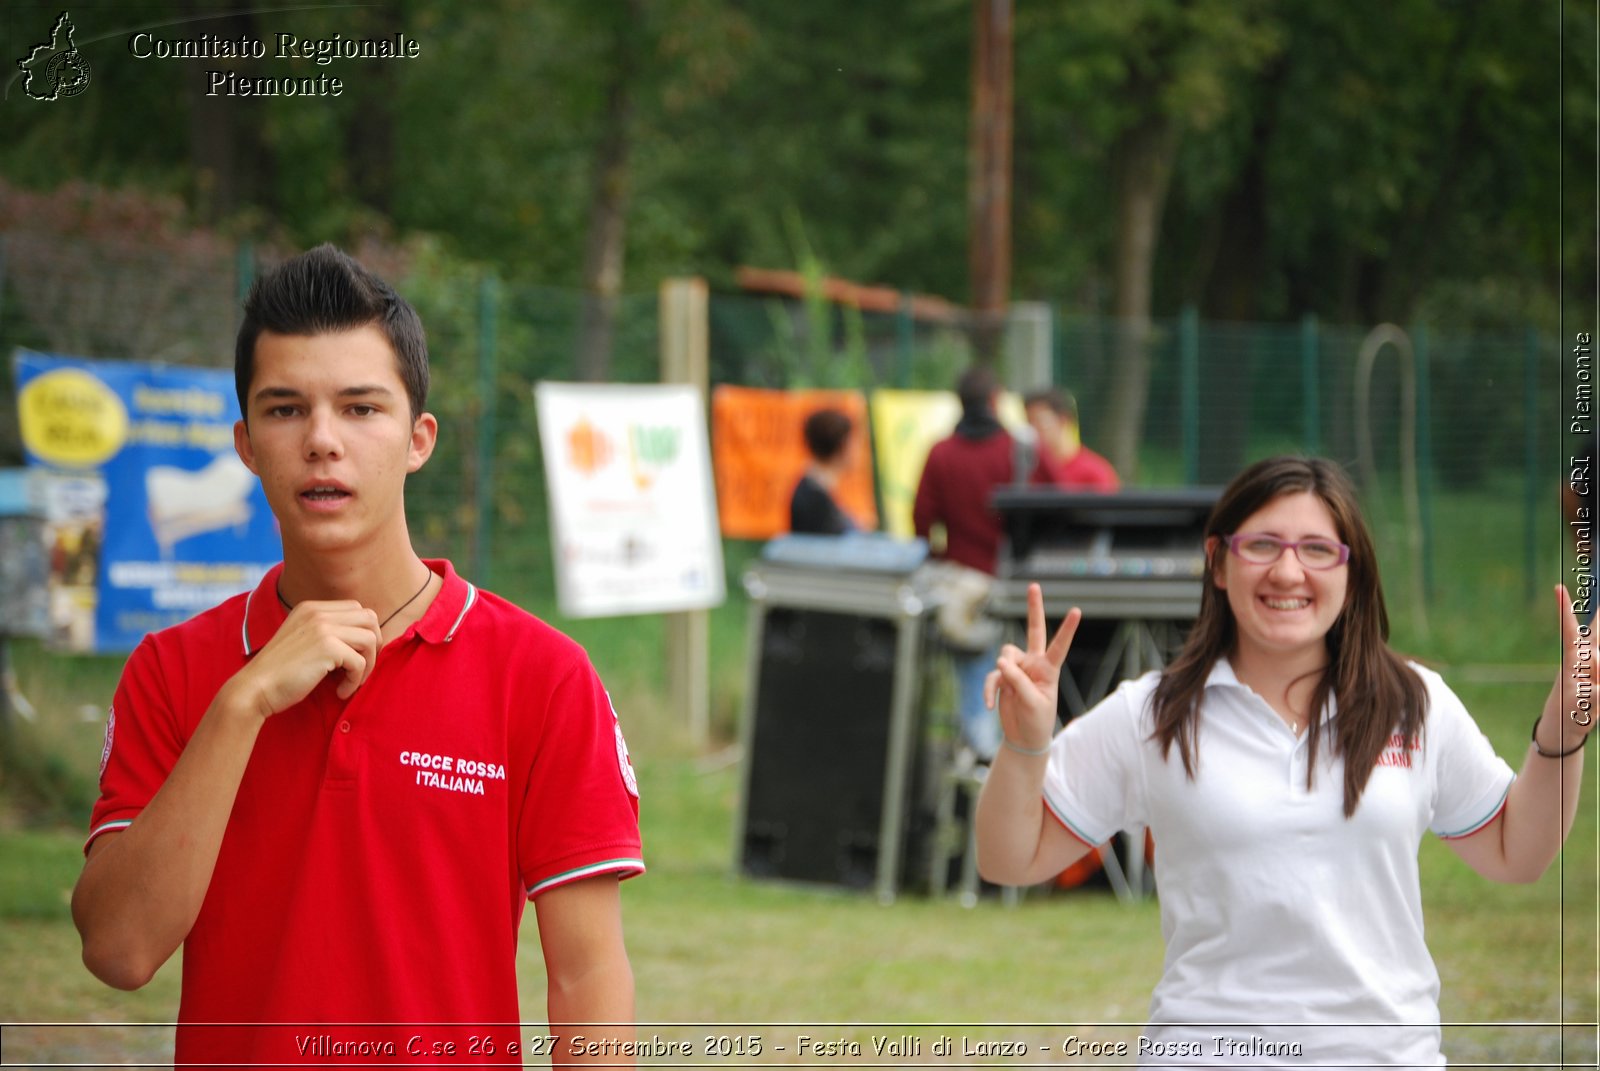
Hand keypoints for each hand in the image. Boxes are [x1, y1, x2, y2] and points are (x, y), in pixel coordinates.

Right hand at [225, 600, 383, 718]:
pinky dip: (355, 681)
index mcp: (311, 608)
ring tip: (351, 682)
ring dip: (368, 665)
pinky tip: (340, 692)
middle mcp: (318, 612)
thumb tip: (368, 639)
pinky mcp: (327, 647)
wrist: (254, 689)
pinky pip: (360, 662)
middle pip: (370, 618)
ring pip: (370, 639)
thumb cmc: (280, 673)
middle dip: (373, 645)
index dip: (364, 633)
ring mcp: (323, 627)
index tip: (357, 656)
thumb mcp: (303, 641)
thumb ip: (327, 633)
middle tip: (361, 668)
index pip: (356, 609)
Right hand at [984, 582, 1080, 751]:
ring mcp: (1017, 668)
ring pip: (1005, 654)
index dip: (1067, 629)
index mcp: (1049, 669)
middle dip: (1034, 608)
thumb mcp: (1032, 703)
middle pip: (1034, 630)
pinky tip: (990, 705)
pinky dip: (989, 690)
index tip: (1077, 611)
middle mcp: (1034, 663)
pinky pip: (992, 677)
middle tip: (1034, 585)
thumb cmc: (1036, 721)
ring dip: (1002, 672)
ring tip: (1006, 692)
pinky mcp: (1002, 677)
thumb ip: (1018, 680)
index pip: (1059, 646)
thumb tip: (1000, 661)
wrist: (1024, 738)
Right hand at [1539, 583, 1595, 751]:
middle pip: (1591, 639)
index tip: (1557, 587)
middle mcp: (1575, 664)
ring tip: (1593, 691)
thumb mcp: (1591, 681)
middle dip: (1596, 626)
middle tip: (1575, 596)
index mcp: (1576, 657)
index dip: (1564, 608)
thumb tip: (1596, 654)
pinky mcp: (1581, 698)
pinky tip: (1592, 703)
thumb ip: (1594, 661)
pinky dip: (1598, 699)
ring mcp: (1575, 680)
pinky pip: (1599, 692)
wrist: (1563, 728)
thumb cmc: (1581, 700)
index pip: (1572, 629)